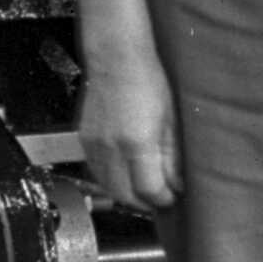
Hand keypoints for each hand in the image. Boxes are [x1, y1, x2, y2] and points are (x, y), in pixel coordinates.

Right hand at [78, 34, 179, 217]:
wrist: (116, 58)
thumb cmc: (148, 81)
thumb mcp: (171, 120)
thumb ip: (173, 157)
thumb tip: (177, 184)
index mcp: (137, 143)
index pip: (149, 190)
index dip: (164, 199)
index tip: (173, 197)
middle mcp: (112, 148)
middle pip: (126, 196)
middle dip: (146, 203)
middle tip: (160, 199)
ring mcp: (95, 145)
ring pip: (108, 187)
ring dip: (127, 195)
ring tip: (144, 189)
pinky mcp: (85, 140)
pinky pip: (96, 172)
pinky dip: (111, 181)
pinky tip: (124, 175)